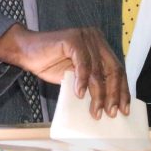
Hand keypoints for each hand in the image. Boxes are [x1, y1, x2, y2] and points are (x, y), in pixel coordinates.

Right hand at [0, 24, 129, 118]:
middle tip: (110, 112)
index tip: (124, 109)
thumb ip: (92, 83)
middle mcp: (96, 39)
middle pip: (112, 70)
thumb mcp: (77, 77)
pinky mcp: (73, 39)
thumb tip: (108, 104)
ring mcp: (85, 37)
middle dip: (113, 94)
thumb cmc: (50, 64)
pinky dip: (82, 81)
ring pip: (98, 70)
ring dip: (98, 94)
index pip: (117, 70)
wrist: (26, 52)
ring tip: (95, 110)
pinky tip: (79, 94)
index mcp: (100, 46)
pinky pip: (82, 64)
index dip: (122, 90)